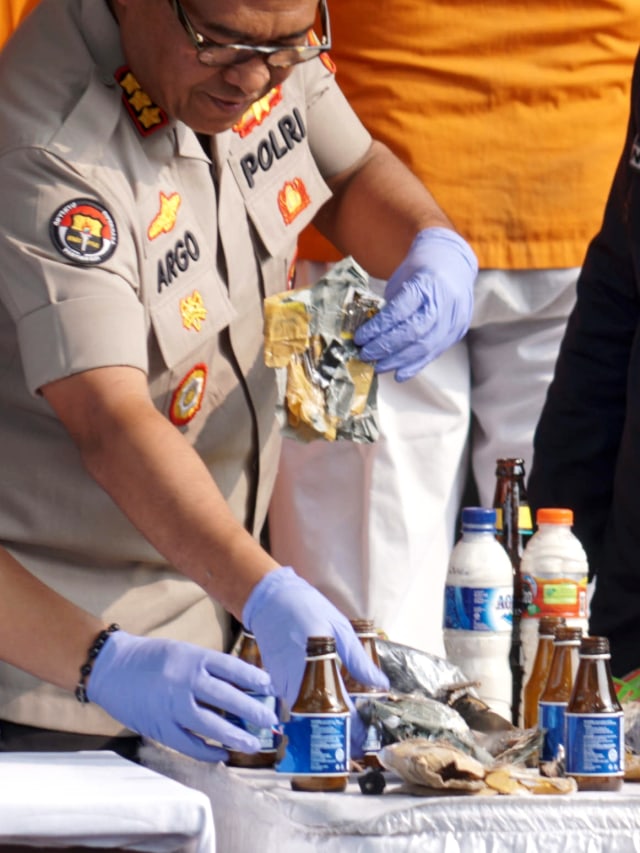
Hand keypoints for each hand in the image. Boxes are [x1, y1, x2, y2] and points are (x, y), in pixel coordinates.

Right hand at [87, 630, 277, 761]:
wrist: (112, 667)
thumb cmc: (153, 658)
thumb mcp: (184, 652)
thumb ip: (208, 668)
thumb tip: (241, 686)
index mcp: (194, 658)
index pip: (232, 668)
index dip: (254, 679)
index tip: (271, 688)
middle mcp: (185, 680)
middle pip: (228, 698)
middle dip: (253, 711)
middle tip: (270, 721)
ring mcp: (172, 705)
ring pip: (211, 725)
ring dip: (235, 737)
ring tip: (252, 744)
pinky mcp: (159, 726)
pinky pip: (188, 744)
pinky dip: (207, 752)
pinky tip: (222, 755)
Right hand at [242, 566, 388, 753]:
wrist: (269, 598)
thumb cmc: (306, 608)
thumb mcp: (339, 628)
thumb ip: (358, 659)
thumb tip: (380, 683)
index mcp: (316, 667)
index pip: (336, 708)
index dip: (350, 728)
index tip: (363, 740)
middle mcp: (295, 680)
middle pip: (316, 720)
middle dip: (336, 734)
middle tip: (355, 744)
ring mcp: (281, 682)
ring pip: (302, 715)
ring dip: (321, 726)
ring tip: (343, 732)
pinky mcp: (274, 680)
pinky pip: (292, 703)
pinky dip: (307, 712)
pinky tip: (322, 712)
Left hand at [355, 227, 476, 380]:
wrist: (454, 261)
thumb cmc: (421, 268)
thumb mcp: (402, 278)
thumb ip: (390, 305)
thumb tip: (369, 334)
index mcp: (427, 282)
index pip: (399, 311)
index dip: (378, 328)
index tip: (360, 338)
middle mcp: (444, 301)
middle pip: (413, 332)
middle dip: (386, 347)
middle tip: (366, 355)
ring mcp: (454, 317)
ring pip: (425, 346)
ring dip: (398, 360)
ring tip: (379, 367)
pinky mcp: (457, 330)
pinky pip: (435, 352)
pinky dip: (415, 365)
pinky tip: (399, 374)